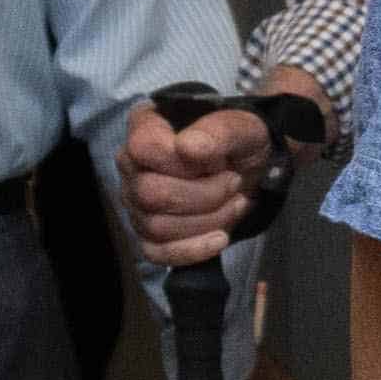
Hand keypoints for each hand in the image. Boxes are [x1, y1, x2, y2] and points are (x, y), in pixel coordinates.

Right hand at [123, 95, 291, 265]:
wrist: (249, 171)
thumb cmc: (239, 143)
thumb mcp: (243, 127)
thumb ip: (219, 131)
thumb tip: (188, 147)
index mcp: (145, 127)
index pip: (144, 147)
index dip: (184, 162)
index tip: (219, 162)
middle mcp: (131, 165)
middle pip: (150, 194)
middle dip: (205, 195)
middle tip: (234, 182)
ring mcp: (136, 202)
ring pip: (157, 226)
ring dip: (209, 220)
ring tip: (235, 203)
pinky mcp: (148, 233)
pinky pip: (157, 253)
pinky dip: (194, 250)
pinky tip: (220, 238)